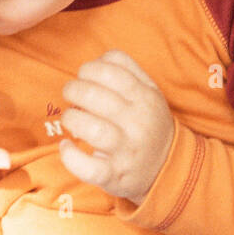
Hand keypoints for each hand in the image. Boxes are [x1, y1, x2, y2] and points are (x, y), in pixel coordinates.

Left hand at [57, 50, 175, 202]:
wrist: (166, 167)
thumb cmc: (149, 123)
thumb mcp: (150, 92)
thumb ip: (128, 70)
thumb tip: (96, 60)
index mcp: (146, 97)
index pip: (111, 71)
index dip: (90, 68)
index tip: (84, 76)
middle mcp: (138, 122)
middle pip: (95, 96)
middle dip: (73, 90)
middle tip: (71, 94)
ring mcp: (126, 150)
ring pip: (91, 129)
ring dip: (71, 119)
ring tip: (70, 118)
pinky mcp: (113, 174)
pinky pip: (87, 168)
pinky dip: (70, 156)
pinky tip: (66, 146)